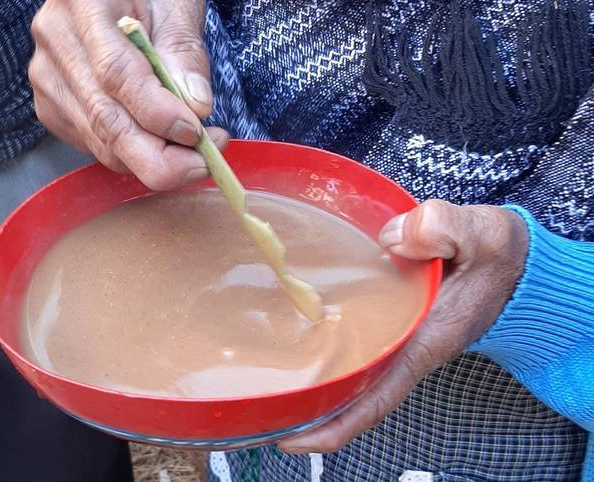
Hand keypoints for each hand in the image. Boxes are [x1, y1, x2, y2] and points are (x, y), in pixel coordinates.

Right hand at [29, 0, 228, 189]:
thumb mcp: (177, 7)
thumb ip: (184, 53)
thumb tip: (196, 107)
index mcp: (83, 2)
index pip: (115, 74)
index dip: (157, 113)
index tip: (195, 132)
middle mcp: (56, 42)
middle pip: (104, 119)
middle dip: (160, 157)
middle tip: (204, 163)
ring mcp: (49, 78)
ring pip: (102, 142)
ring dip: (154, 160)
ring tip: (195, 152)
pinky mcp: (53, 106)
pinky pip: (96, 146)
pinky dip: (134, 156)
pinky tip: (162, 143)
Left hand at [279, 200, 528, 453]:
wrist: (511, 262)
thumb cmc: (495, 254)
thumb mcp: (481, 233)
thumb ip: (442, 229)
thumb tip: (389, 239)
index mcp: (425, 342)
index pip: (376, 397)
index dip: (335, 424)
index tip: (293, 438)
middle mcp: (407, 349)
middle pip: (352, 395)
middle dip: (308, 411)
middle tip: (258, 409)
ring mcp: (398, 339)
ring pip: (350, 374)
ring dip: (313, 386)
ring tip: (265, 385)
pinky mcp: (393, 323)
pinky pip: (356, 348)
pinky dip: (327, 354)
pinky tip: (298, 341)